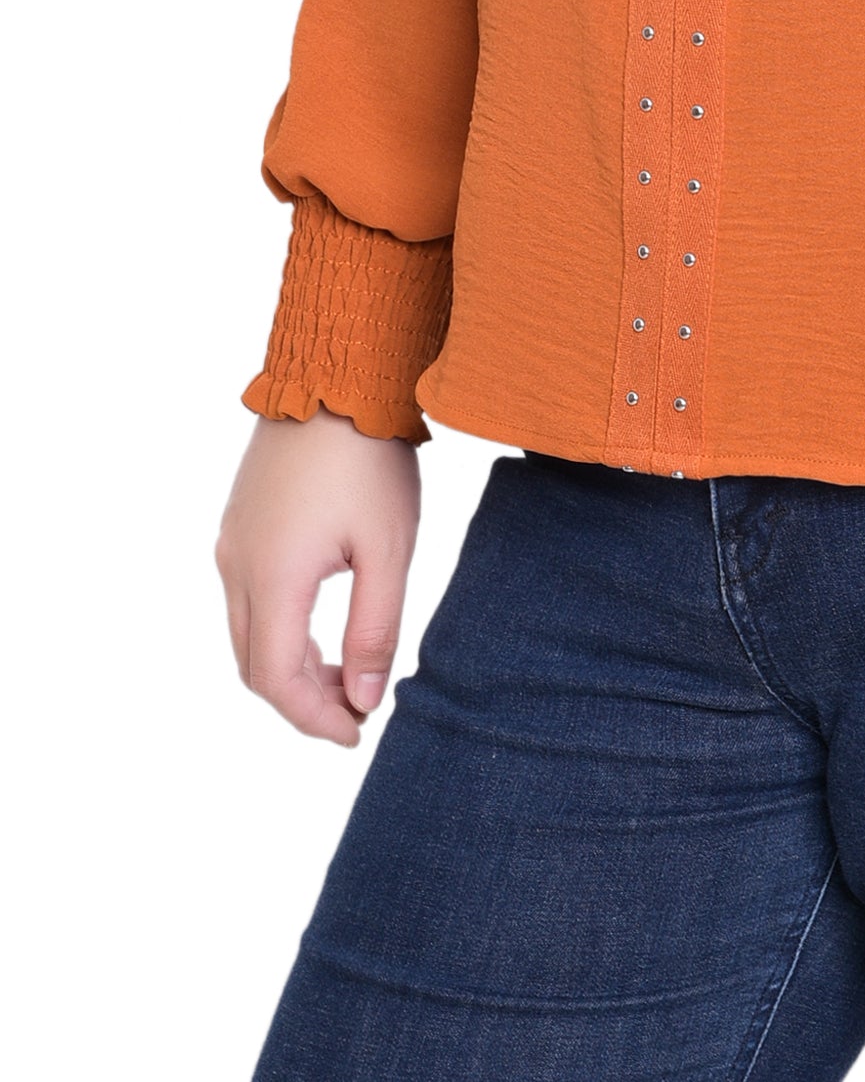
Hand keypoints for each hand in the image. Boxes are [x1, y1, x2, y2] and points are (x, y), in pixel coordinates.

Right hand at [216, 410, 419, 745]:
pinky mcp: (240, 521)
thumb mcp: (389, 546)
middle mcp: (236, 564)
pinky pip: (247, 595)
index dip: (316, 718)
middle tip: (356, 709)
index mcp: (271, 577)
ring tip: (349, 670)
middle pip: (254, 663)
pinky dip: (281, 627)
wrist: (336, 375)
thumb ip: (376, 627)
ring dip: (290, 664)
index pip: (278, 680)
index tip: (358, 733)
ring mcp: (232, 540)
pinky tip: (325, 622)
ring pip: (247, 631)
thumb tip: (365, 698)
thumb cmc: (369, 458)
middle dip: (303, 698)